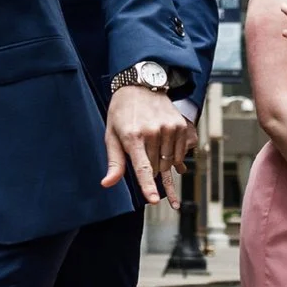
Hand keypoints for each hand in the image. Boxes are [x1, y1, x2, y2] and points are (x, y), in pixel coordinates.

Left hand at [103, 85, 191, 204]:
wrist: (140, 87)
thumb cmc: (121, 114)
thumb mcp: (112, 136)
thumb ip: (114, 162)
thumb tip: (107, 184)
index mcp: (132, 136)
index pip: (142, 167)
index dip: (148, 186)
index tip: (154, 200)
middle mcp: (153, 132)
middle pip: (156, 168)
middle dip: (149, 167)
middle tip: (142, 149)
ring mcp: (168, 128)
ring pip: (169, 162)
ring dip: (161, 162)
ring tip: (152, 144)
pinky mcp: (180, 126)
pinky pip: (179, 154)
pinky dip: (172, 156)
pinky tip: (164, 144)